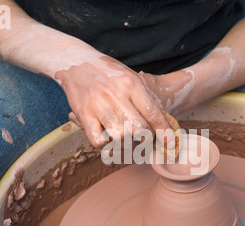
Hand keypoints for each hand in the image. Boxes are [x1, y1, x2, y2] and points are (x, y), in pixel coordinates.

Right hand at [55, 55, 173, 148]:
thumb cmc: (107, 72)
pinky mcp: (84, 114)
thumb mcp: (129, 77)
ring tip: (127, 141)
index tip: (170, 144)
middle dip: (145, 139)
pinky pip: (98, 141)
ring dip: (126, 144)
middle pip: (139, 129)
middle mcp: (116, 94)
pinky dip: (106, 146)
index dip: (164, 132)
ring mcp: (98, 105)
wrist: (75, 61)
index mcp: (131, 83)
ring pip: (120, 137)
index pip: (153, 113)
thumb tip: (162, 123)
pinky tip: (108, 140)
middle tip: (144, 140)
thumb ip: (145, 98)